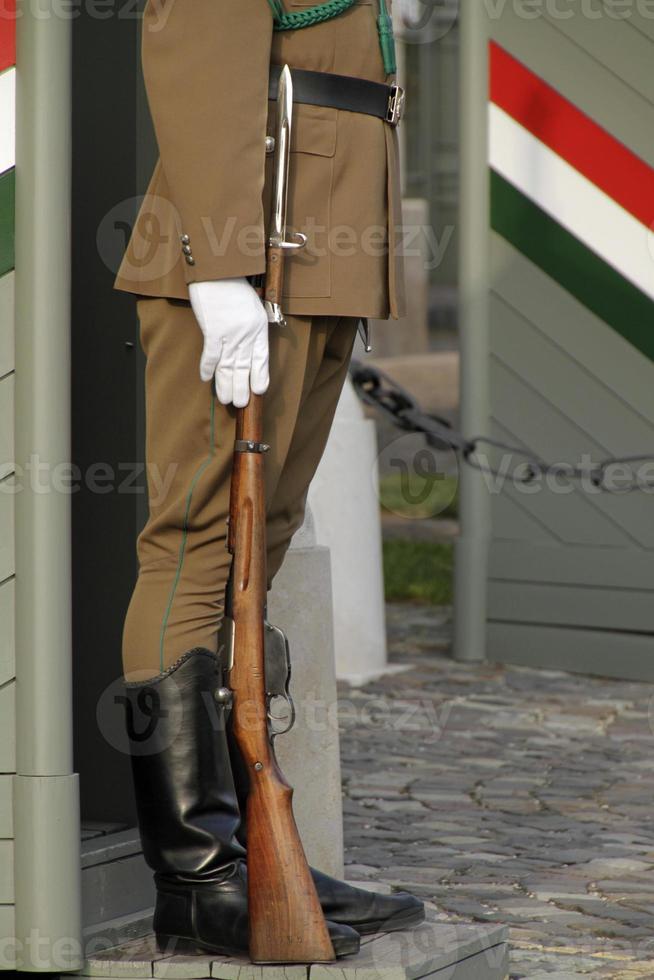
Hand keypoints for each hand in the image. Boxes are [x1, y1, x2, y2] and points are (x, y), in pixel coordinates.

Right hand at [189, 277, 268, 407]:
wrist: (218, 270)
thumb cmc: (234, 285)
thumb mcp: (253, 306)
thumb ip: (252, 326)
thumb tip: (246, 345)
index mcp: (258, 329)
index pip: (262, 359)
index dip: (260, 377)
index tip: (258, 392)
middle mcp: (246, 335)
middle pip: (244, 368)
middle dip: (241, 388)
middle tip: (238, 404)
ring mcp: (230, 334)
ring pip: (228, 367)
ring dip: (225, 384)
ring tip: (225, 399)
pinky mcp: (213, 330)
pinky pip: (211, 355)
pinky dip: (207, 368)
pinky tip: (205, 379)